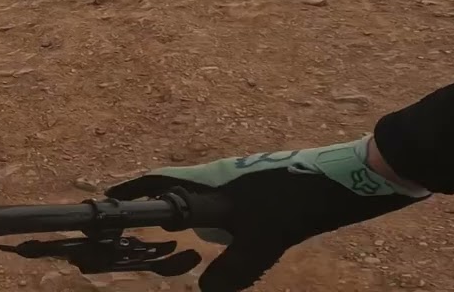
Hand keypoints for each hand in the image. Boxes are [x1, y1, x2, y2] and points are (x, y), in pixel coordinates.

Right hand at [105, 136, 426, 291]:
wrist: (343, 178)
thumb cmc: (295, 203)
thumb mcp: (261, 244)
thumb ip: (231, 270)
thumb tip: (203, 291)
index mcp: (209, 182)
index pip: (158, 182)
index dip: (133, 191)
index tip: (109, 199)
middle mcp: (219, 175)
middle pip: (178, 187)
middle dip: (161, 207)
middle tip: (149, 232)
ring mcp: (241, 178)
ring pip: (204, 197)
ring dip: (193, 216)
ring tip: (189, 242)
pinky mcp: (260, 186)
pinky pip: (225, 203)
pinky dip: (218, 220)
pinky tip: (231, 237)